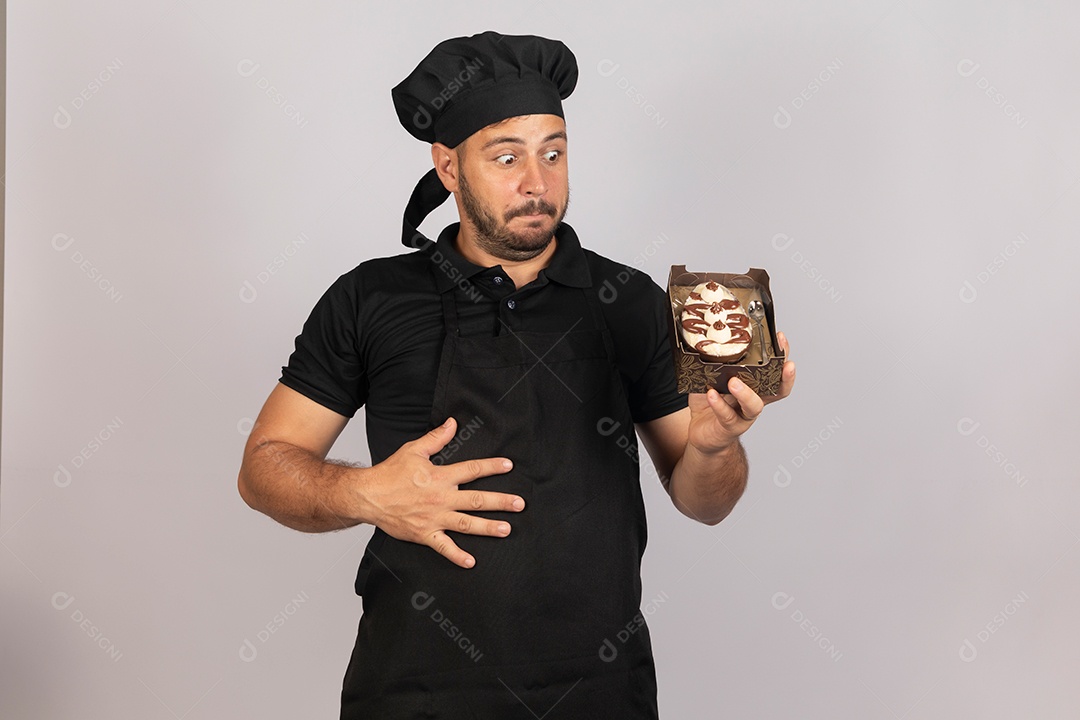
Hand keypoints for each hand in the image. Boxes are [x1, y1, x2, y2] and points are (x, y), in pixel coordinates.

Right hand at [359, 417, 522, 568]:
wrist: (368, 496)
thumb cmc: (389, 473)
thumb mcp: (413, 450)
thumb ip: (436, 438)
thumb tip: (452, 423)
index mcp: (440, 476)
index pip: (472, 469)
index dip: (492, 466)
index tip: (509, 465)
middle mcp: (441, 498)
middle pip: (477, 500)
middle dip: (501, 502)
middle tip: (519, 504)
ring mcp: (434, 518)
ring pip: (467, 524)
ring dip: (488, 528)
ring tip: (506, 529)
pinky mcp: (424, 534)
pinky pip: (444, 547)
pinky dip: (457, 556)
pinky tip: (471, 562)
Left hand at [687, 331, 795, 453]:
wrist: (701, 433)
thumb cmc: (710, 403)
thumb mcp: (711, 380)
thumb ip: (713, 365)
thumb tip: (706, 343)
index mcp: (754, 386)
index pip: (774, 370)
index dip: (781, 356)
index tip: (780, 338)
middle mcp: (754, 400)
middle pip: (776, 390)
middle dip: (783, 376)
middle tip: (783, 363)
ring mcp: (744, 416)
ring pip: (754, 406)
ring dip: (746, 393)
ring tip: (733, 382)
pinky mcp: (730, 427)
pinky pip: (727, 416)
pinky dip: (719, 404)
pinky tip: (712, 394)